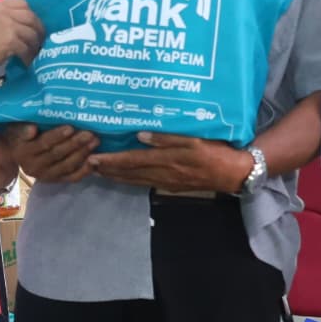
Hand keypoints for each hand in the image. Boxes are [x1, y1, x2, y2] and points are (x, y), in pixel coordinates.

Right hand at [0, 0, 45, 73]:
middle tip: (41, 39)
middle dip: (39, 29)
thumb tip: (27, 24)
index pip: (23, 4)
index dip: (32, 14)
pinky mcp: (9, 41)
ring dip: (35, 44)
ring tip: (35, 52)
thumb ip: (4, 17)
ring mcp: (7, 26)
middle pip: (31, 17)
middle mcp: (3, 12)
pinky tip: (27, 61)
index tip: (35, 25)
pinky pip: (26, 48)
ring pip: (31, 33)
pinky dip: (28, 56)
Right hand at [9, 123, 96, 183]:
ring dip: (82, 154)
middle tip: (90, 134)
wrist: (15, 154)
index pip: (43, 144)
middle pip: (57, 155)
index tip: (71, 127)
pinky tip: (94, 160)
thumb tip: (32, 129)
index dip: (57, 136)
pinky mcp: (55, 181)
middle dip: (75, 144)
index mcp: (23, 153)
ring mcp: (45, 176)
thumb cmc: (20, 135)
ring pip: (67, 166)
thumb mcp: (16, 129)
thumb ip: (23, 129)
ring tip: (95, 142)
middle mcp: (33, 167)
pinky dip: (84, 170)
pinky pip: (71, 177)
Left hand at [86, 133, 255, 193]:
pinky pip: (145, 183)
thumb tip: (139, 136)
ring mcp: (167, 182)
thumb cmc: (215, 152)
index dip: (111, 161)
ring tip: (100, 172)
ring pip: (135, 180)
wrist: (233, 173)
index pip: (131, 161)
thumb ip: (166, 138)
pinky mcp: (172, 185)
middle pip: (129, 173)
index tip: (93, 158)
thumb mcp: (193, 140)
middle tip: (87, 165)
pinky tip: (124, 177)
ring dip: (116, 176)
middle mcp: (163, 174)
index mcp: (166, 160)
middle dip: (107, 170)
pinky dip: (131, 180)